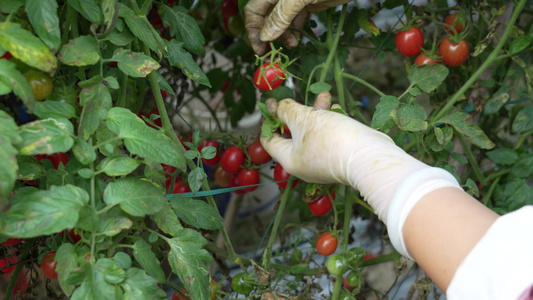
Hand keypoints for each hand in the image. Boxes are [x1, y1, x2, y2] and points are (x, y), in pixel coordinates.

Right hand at [244, 0, 351, 54]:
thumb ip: (281, 16)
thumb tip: (265, 37)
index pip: (253, 11)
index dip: (253, 31)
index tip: (260, 50)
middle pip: (265, 17)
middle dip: (268, 35)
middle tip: (275, 53)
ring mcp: (293, 0)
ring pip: (280, 20)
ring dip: (282, 34)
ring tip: (292, 44)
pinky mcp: (307, 3)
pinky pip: (294, 18)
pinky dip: (294, 29)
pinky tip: (298, 38)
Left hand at [260, 92, 456, 223]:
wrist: (370, 156)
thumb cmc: (332, 139)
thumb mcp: (303, 119)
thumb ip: (286, 110)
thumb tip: (277, 107)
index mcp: (289, 159)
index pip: (269, 140)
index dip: (268, 119)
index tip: (271, 103)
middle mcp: (304, 164)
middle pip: (292, 134)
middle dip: (296, 111)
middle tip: (297, 97)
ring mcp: (322, 161)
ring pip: (312, 132)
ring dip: (316, 112)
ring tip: (325, 95)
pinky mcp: (339, 156)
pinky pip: (329, 136)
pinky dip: (330, 121)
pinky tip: (337, 108)